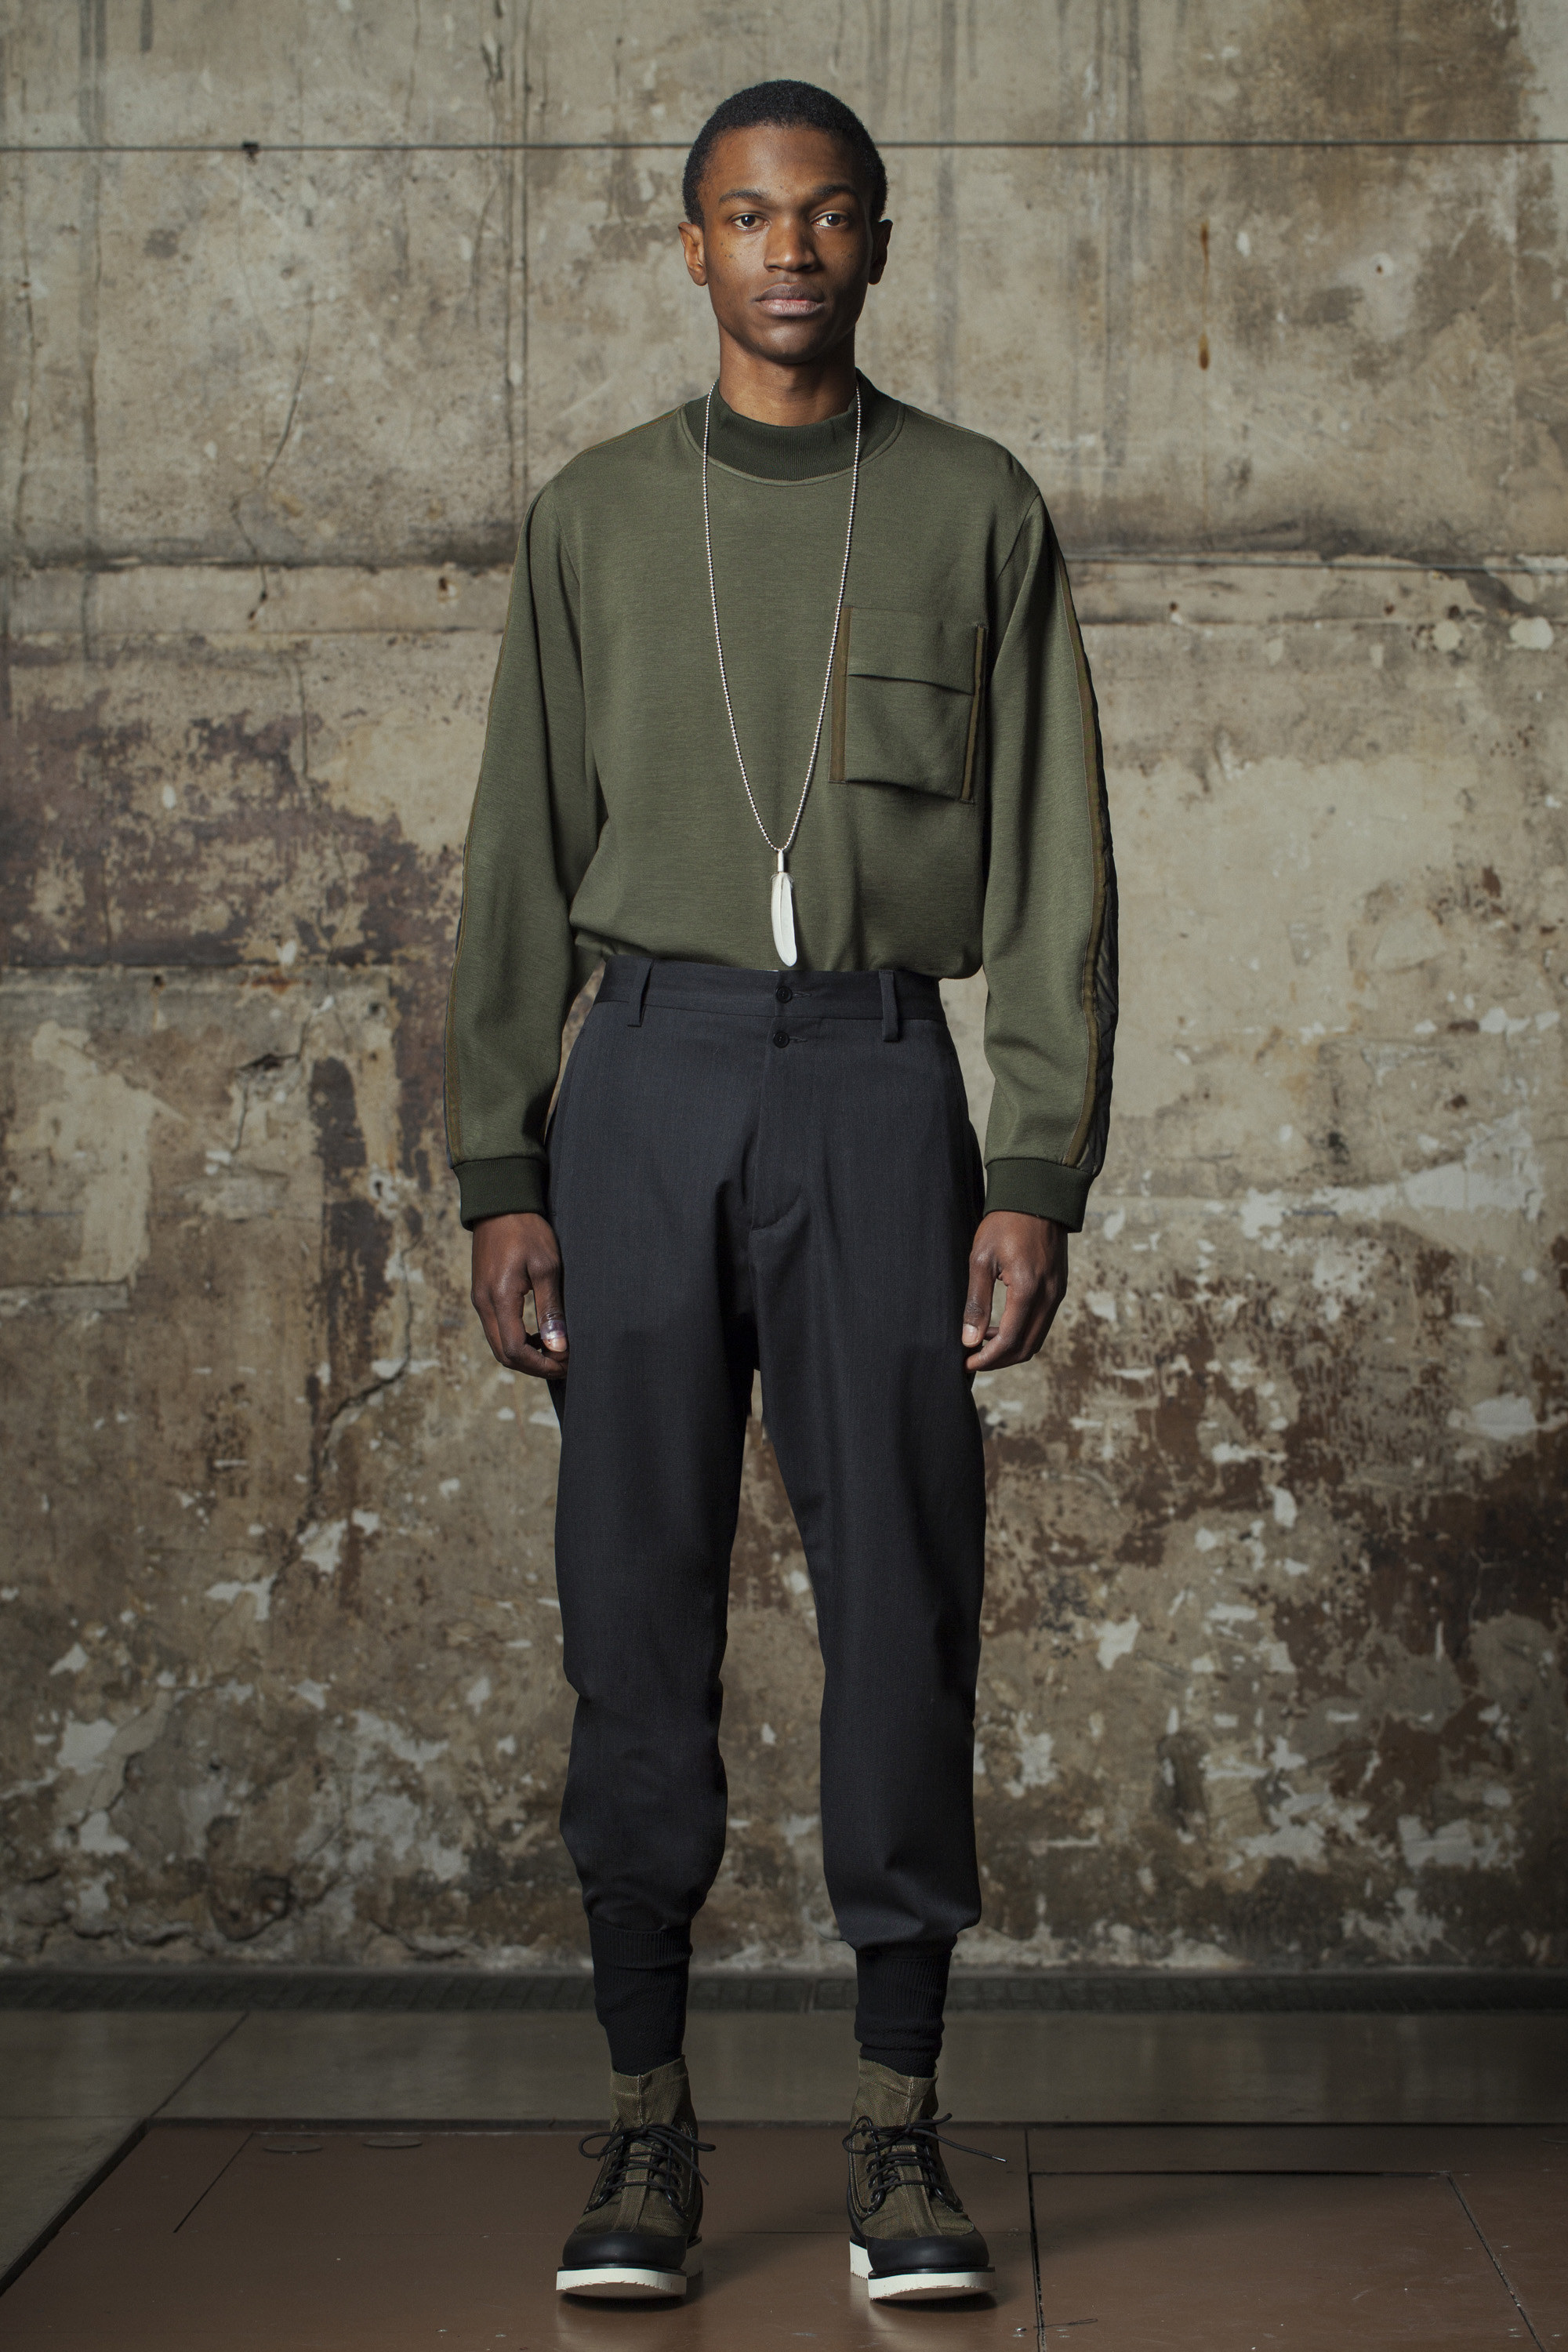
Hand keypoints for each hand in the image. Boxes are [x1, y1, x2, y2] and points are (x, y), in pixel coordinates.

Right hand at [471, 1212, 567, 1379]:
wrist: (500, 1203)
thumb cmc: (527, 1230)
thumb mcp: (546, 1267)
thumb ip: (550, 1309)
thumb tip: (558, 1346)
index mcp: (499, 1299)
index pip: (516, 1351)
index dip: (542, 1364)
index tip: (566, 1362)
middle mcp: (483, 1305)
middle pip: (504, 1354)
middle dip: (534, 1365)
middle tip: (563, 1362)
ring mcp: (480, 1300)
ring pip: (499, 1344)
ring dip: (526, 1354)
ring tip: (555, 1350)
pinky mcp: (483, 1294)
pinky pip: (497, 1329)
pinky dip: (517, 1340)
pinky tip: (539, 1333)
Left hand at [961, 1212, 1068, 1371]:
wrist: (1037, 1197)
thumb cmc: (1005, 1223)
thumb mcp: (981, 1259)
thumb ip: (976, 1302)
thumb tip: (969, 1339)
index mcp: (1028, 1290)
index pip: (1009, 1341)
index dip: (987, 1358)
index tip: (967, 1363)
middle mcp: (1049, 1296)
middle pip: (1026, 1347)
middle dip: (998, 1360)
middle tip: (972, 1359)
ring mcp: (1057, 1293)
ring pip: (1035, 1338)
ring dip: (1009, 1347)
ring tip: (980, 1342)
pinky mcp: (1058, 1289)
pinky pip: (1041, 1323)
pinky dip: (1020, 1332)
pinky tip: (997, 1326)